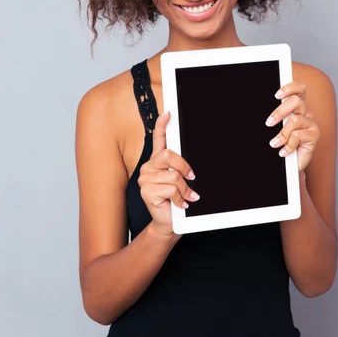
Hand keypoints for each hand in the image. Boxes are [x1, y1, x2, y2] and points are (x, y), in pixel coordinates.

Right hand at [137, 111, 199, 237]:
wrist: (170, 223)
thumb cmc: (176, 200)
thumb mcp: (181, 181)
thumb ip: (182, 168)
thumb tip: (192, 163)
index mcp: (158, 161)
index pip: (158, 138)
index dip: (162, 125)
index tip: (168, 113)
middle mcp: (149, 167)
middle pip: (168, 154)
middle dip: (184, 166)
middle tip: (192, 177)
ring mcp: (145, 179)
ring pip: (173, 175)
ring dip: (184, 189)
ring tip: (186, 197)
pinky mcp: (146, 191)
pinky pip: (170, 189)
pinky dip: (180, 198)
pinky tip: (179, 204)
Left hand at [265, 82, 319, 172]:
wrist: (293, 162)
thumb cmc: (284, 141)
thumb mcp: (279, 127)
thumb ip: (277, 117)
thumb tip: (267, 116)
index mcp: (299, 106)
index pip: (299, 89)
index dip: (290, 88)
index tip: (276, 95)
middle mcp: (307, 112)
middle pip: (296, 101)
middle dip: (280, 111)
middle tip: (268, 123)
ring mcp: (312, 123)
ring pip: (295, 120)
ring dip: (282, 134)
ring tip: (274, 143)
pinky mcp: (315, 135)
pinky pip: (298, 136)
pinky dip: (288, 145)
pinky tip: (283, 152)